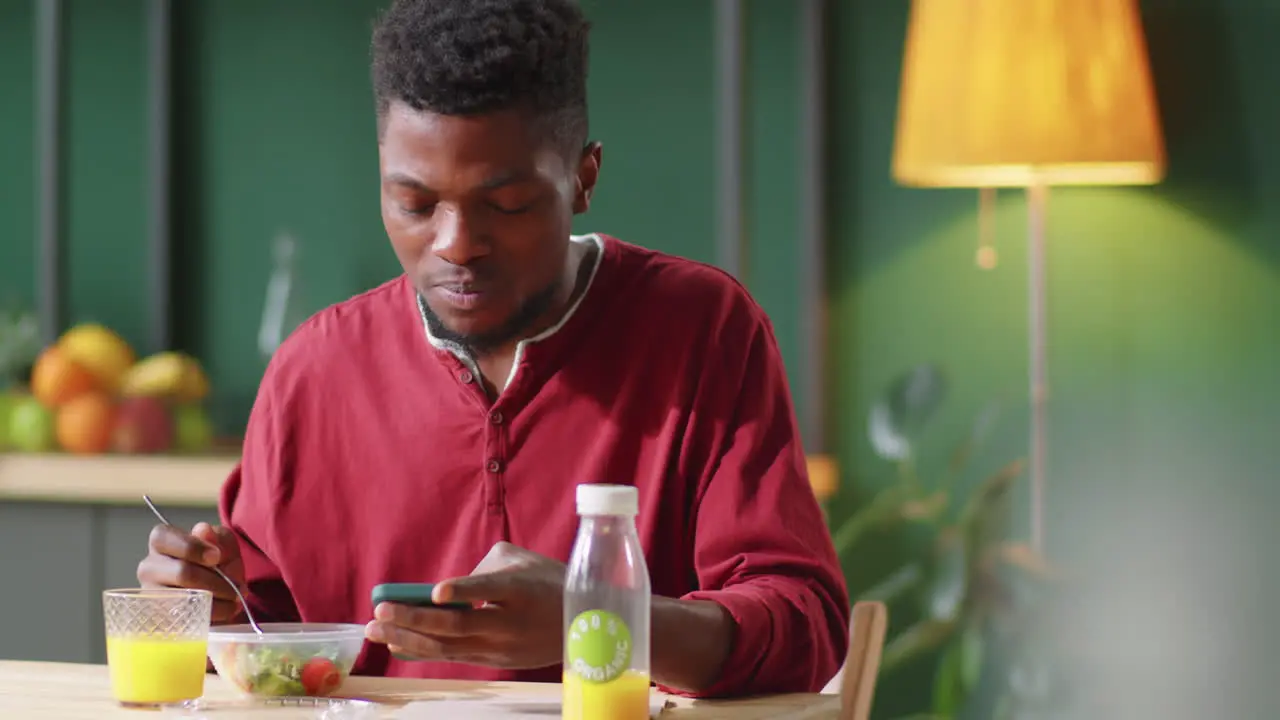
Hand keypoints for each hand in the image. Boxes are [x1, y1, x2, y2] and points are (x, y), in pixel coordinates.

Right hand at [136, 522, 245, 622]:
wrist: (222, 590)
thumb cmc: (218, 561)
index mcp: (161, 541)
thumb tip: (202, 530)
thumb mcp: (224, 543)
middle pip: (181, 572)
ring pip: (185, 599)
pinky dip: (211, 614)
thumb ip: (216, 536)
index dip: (193, 547)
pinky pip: (185, 618)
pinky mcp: (158, 616)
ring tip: (234, 599)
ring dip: (216, 600)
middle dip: (215, 581)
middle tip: (236, 586)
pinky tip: (224, 609)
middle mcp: (149, 567)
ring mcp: (150, 594)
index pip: (164, 538)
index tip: (217, 557)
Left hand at [365, 542, 565, 668]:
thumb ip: (483, 568)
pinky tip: (396, 644)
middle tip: (381, 611)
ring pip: (449, 647)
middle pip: (458, 625)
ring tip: (375, 630)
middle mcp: (510, 622)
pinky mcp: (496, 661)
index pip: (490, 590)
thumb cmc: (548, 581)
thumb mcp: (523, 560)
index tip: (436, 593)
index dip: (463, 590)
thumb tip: (447, 589)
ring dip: (408, 639)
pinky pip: (454, 656)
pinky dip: (424, 650)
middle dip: (415, 619)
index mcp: (521, 589)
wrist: (583, 625)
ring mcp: (502, 647)